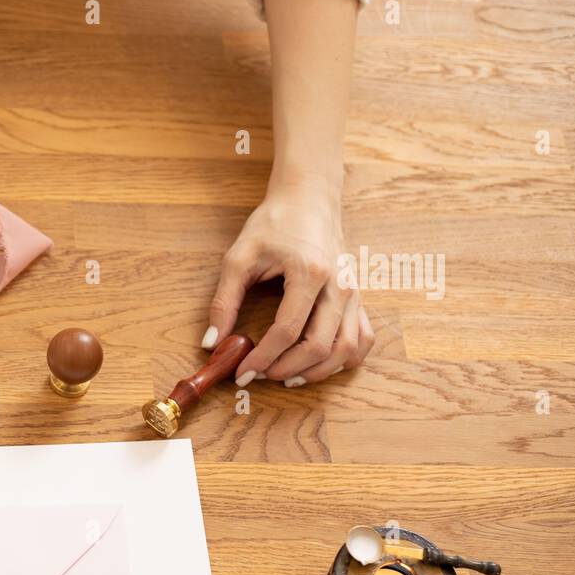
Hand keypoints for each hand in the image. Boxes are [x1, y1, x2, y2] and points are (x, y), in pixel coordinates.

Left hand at [205, 177, 373, 387]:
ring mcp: (354, 292)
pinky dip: (344, 359)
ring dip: (316, 371)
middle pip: (319, 346)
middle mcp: (339, 285)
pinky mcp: (359, 296)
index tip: (241, 372)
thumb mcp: (239, 258)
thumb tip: (212, 343)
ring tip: (286, 376)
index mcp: (309, 273)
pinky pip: (363, 338)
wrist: (308, 198)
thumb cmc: (273, 224)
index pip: (286, 331)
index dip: (262, 358)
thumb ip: (224, 301)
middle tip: (260, 375)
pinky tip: (318, 365)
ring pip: (346, 349)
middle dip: (286, 369)